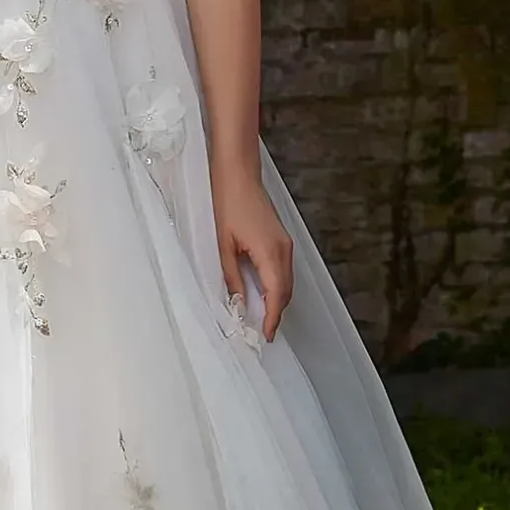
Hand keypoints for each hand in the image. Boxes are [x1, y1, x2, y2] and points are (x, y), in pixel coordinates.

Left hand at [211, 157, 293, 340]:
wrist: (237, 174)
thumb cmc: (227, 203)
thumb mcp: (223, 246)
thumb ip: (232, 277)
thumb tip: (238, 302)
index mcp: (270, 253)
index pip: (276, 295)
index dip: (273, 318)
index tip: (267, 335)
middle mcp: (283, 250)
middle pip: (286, 291)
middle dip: (277, 312)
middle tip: (264, 331)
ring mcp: (285, 243)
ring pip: (287, 281)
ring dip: (278, 300)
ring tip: (263, 316)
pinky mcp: (282, 239)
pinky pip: (284, 269)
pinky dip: (278, 285)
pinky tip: (264, 292)